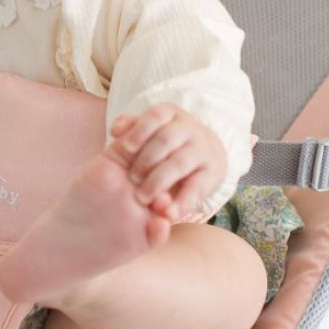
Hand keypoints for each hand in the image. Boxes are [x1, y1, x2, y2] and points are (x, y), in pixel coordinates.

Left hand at [107, 104, 226, 221]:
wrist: (206, 154)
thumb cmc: (166, 143)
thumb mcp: (150, 131)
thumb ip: (131, 129)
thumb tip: (116, 131)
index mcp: (170, 114)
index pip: (155, 116)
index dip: (140, 131)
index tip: (126, 148)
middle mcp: (188, 128)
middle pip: (166, 139)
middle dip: (147, 159)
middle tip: (133, 179)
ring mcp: (202, 150)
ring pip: (180, 163)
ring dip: (160, 181)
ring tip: (143, 198)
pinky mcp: (212, 174)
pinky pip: (197, 187)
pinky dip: (183, 202)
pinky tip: (169, 214)